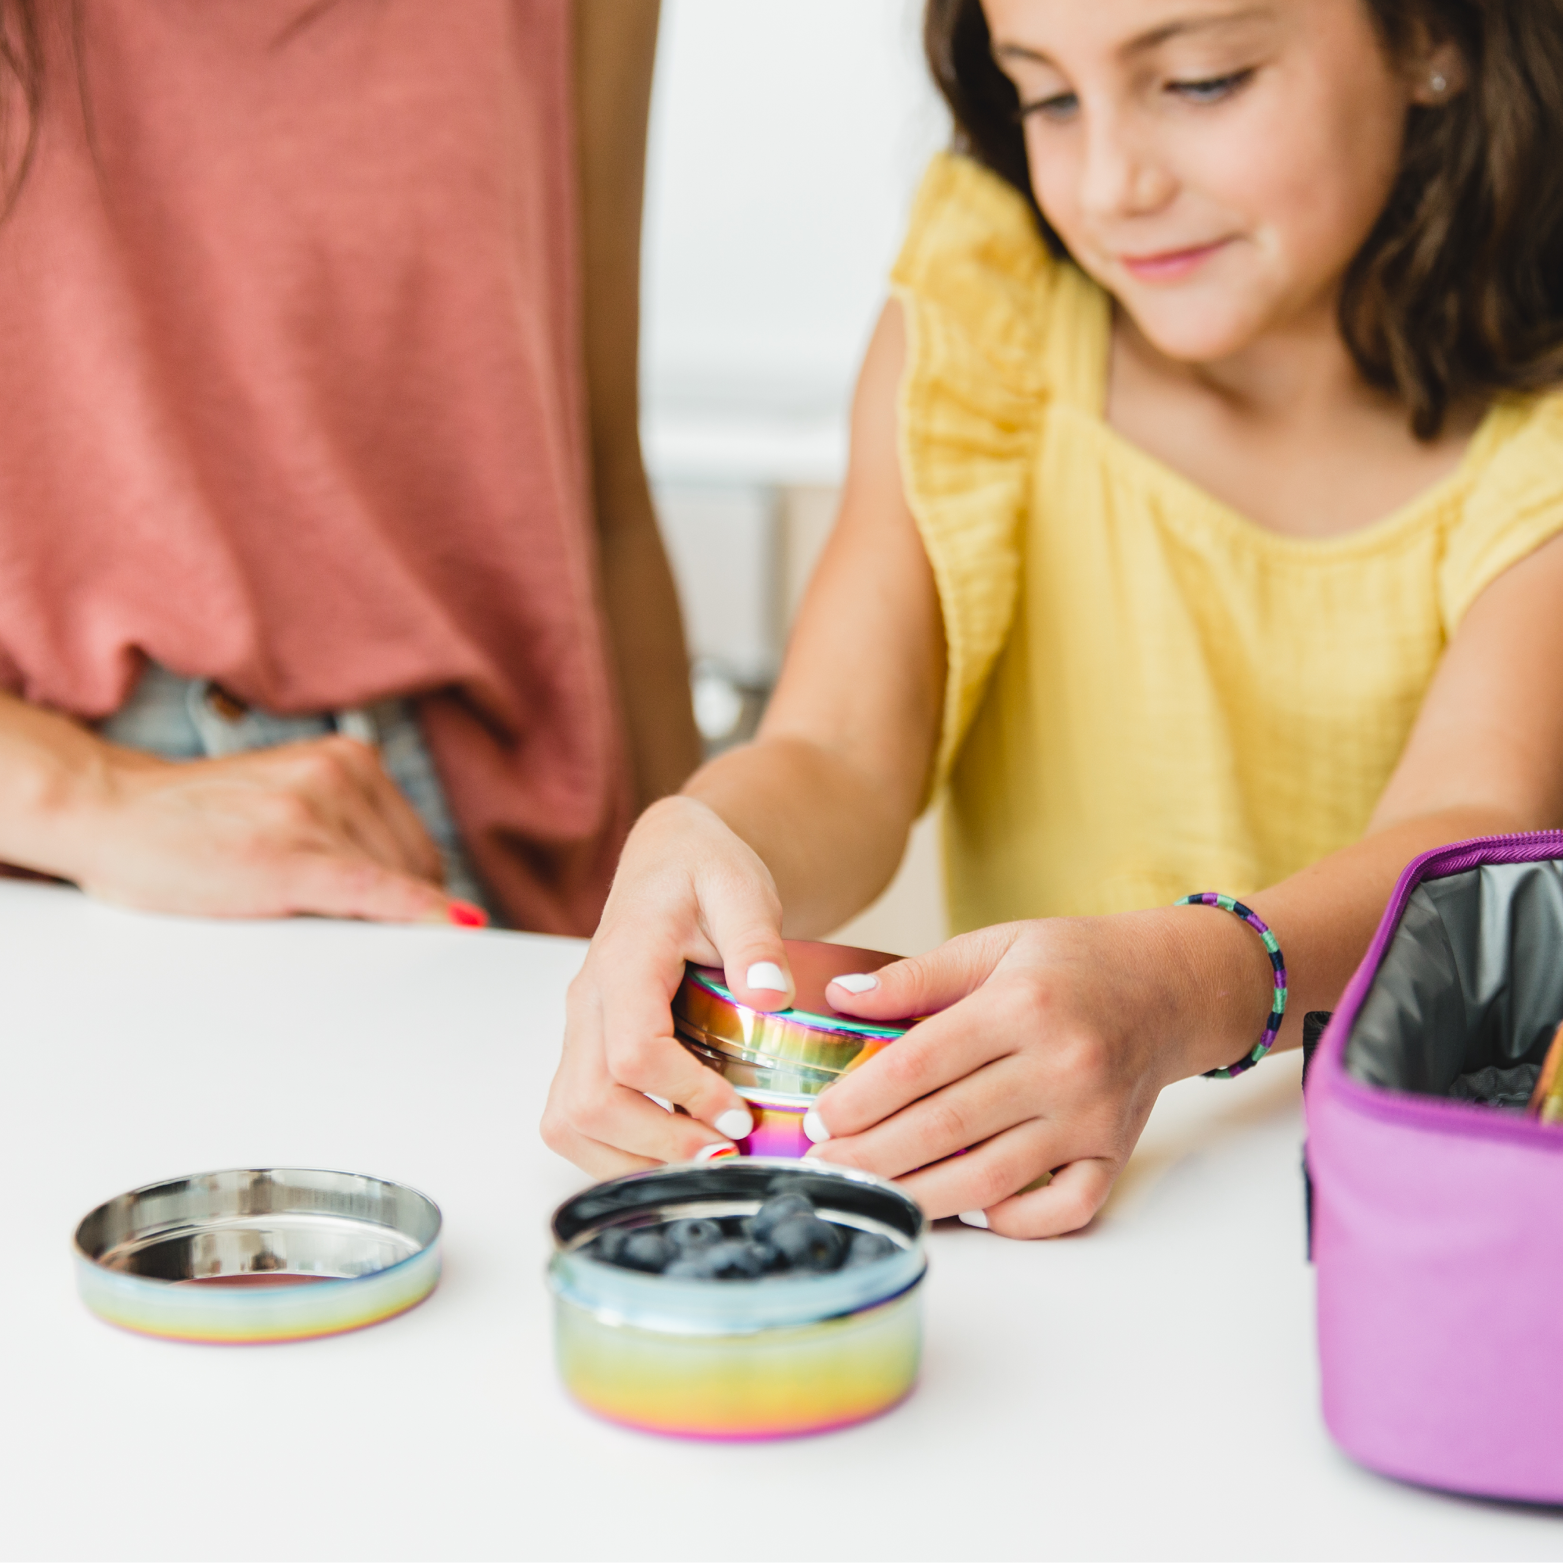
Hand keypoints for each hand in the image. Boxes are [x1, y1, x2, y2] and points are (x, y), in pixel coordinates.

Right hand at [54, 734, 478, 924]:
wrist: (108, 811)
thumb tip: (429, 893)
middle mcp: (336, 775)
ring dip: (367, 921)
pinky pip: (374, 892)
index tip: (444, 924)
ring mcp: (313, 812)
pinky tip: (451, 927)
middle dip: (394, 905)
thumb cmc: (193, 820)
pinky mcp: (287, 857)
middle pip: (415, 865)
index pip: (415, 843)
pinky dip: (416, 912)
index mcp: (345, 758)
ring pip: (394, 884)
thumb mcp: (287, 800)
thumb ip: (349, 825)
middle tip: (331, 924)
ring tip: (290, 911)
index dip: (420, 891)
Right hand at [542, 795, 803, 1177]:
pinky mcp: (585, 1050)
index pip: (633, 1052)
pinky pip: (575, 1119)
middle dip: (657, 1145)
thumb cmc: (701, 870)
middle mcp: (588, 1003)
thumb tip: (771, 994)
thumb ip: (755, 936)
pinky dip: (616, 1152)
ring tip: (698, 1163)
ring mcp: (580, 1031)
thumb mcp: (741, 885)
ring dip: (629, 1161)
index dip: (684, 1095)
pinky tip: (672, 1151)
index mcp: (625, 961)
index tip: (738, 1115)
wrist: (669, 859)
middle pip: (588, 1104)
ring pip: (569, 1122)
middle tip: (724, 1154)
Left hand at [801, 910, 1270, 1236]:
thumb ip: (917, 976)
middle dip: (871, 1155)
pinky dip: (1011, 1220)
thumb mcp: (995, 944)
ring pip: (990, 1178)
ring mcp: (1092, 1117)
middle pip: (944, 1128)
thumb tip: (841, 996)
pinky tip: (967, 1209)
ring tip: (871, 1194)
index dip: (859, 1099)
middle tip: (823, 1167)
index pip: (920, 1064)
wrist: (1173, 985)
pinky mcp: (1115, 1153)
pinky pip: (1061, 1209)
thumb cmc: (1075, 962)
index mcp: (1021, 1005)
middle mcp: (1059, 1064)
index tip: (818, 1119)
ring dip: (921, 1195)